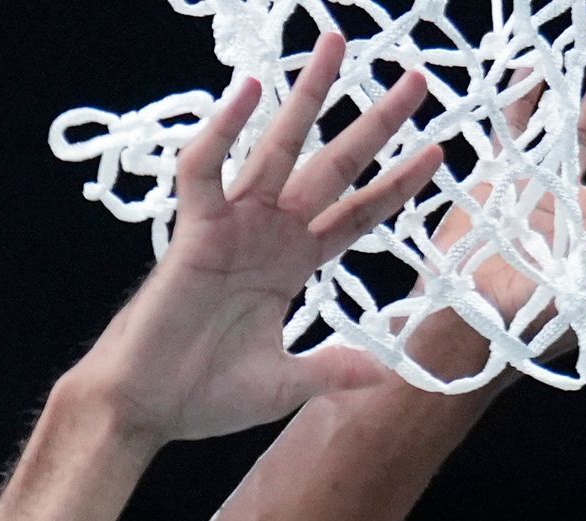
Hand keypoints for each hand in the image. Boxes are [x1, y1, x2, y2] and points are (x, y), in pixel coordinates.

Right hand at [85, 36, 445, 442]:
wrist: (147, 410)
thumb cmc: (204, 395)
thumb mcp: (286, 383)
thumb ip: (334, 369)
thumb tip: (387, 373)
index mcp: (293, 264)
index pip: (357, 213)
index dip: (396, 184)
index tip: (438, 152)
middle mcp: (269, 234)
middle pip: (333, 166)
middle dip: (374, 123)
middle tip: (417, 80)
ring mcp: (232, 226)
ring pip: (276, 146)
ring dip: (307, 96)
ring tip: (336, 45)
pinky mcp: (193, 230)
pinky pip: (206, 168)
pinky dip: (221, 130)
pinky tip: (249, 90)